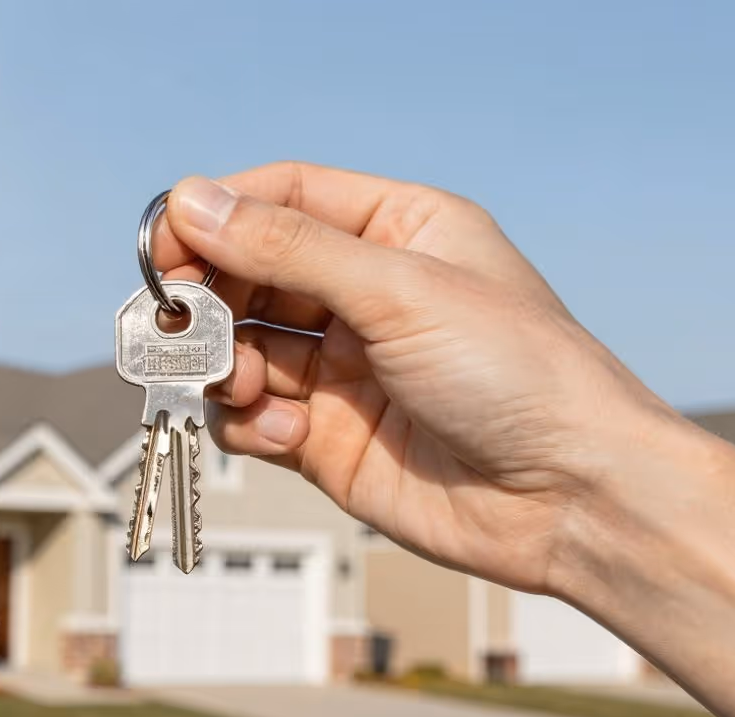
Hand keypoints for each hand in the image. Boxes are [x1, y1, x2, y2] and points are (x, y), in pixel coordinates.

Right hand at [155, 162, 677, 593]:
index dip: (216, 215)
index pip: (282, 199)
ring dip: (220, 363)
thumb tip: (192, 201)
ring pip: (239, 347)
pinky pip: (252, 416)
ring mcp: (343, 367)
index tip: (163, 245)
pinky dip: (248, 423)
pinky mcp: (328, 437)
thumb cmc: (519, 375)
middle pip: (247, 272)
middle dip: (207, 297)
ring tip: (236, 383)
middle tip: (174, 321)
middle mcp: (364, 293)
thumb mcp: (400, 290)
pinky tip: (285, 433)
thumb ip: (289, 247)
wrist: (572, 498)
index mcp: (397, 230)